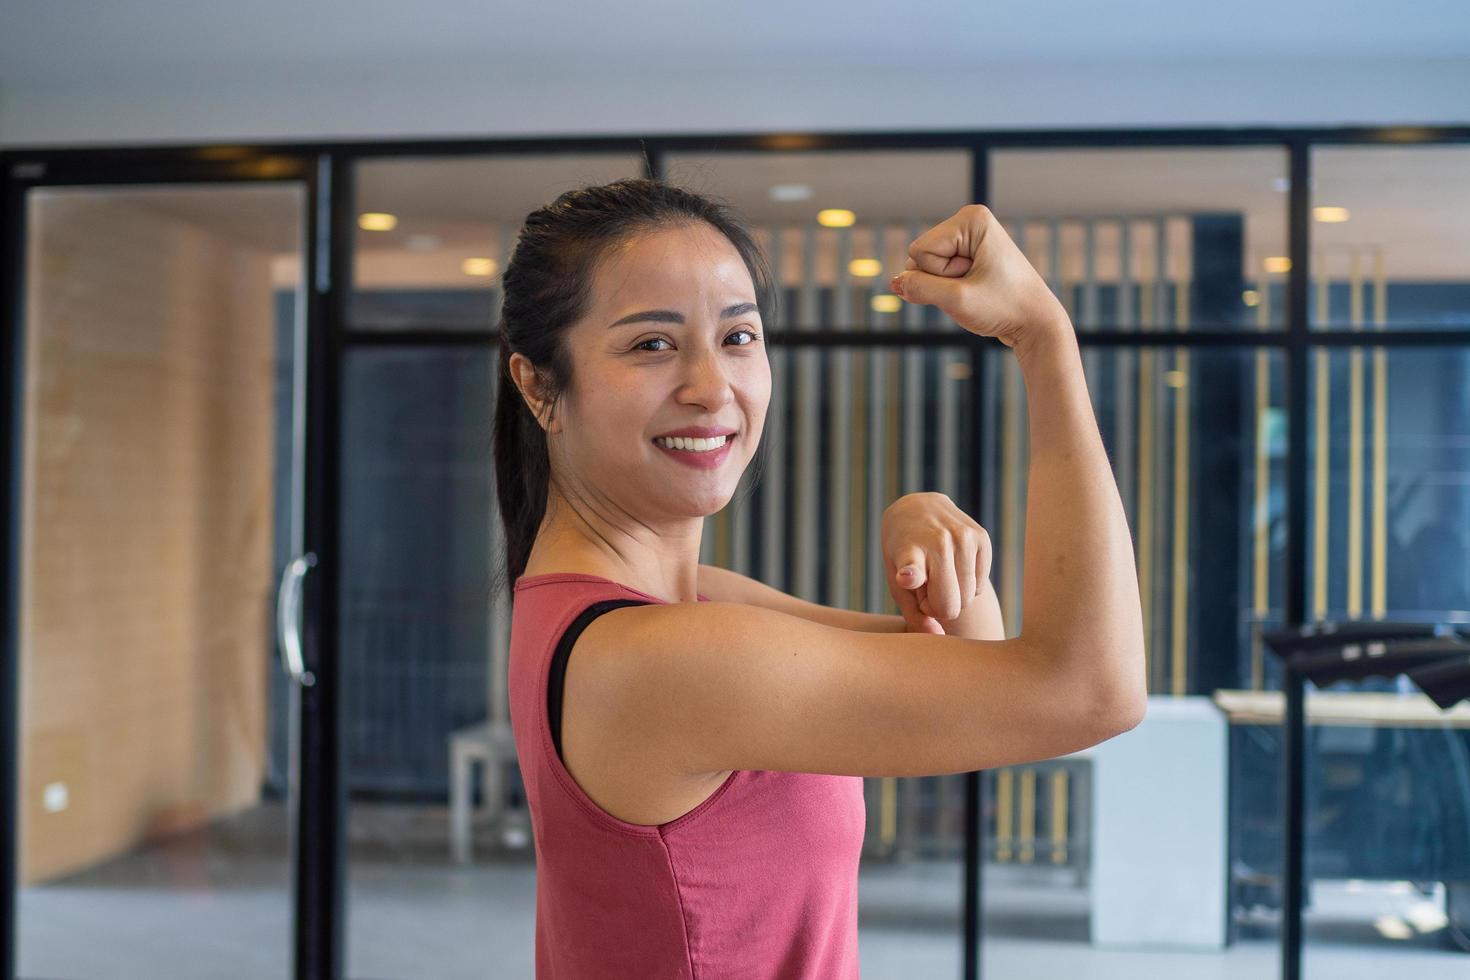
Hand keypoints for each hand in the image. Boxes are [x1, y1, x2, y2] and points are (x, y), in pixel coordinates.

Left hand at [881, 492, 993, 634]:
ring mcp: (962, 537)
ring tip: (939, 575)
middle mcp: (938, 542)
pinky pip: (981, 586)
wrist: (917, 509)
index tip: (908, 577)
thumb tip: (939, 635)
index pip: (913, 568)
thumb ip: (914, 616)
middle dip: (938, 606)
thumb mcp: (898, 585)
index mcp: (909, 552)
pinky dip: (968, 585)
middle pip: (950, 606)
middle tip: (926, 589)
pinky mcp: (982, 536)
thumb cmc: (904, 557)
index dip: (912, 575)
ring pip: (968, 598)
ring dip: (954, 594)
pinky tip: (954, 567)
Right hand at [889, 204, 1070, 354]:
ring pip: (926, 268)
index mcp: (972, 219)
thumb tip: (894, 283)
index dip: (939, 276)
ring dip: (944, 288)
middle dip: (940, 281)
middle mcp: (970, 221)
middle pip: (920, 256)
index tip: (973, 281)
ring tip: (977, 291)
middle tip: (975, 289)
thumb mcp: (956, 300)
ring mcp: (969, 238)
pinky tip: (971, 292)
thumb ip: (919, 289)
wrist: (1036, 323)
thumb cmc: (1004, 308)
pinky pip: (937, 274)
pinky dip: (948, 290)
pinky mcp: (967, 255)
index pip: (919, 251)